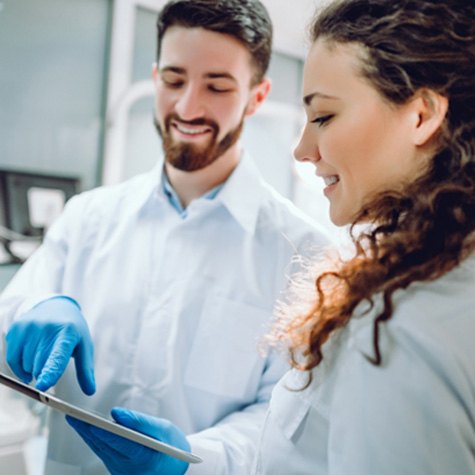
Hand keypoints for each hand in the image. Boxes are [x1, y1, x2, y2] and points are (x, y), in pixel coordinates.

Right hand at [5, 296, 94, 393]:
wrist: (54, 306)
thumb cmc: (72, 331)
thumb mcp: (83, 346)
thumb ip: (85, 370)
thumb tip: (90, 391)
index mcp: (68, 333)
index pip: (58, 356)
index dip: (51, 371)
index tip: (43, 386)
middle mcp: (46, 328)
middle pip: (40, 367)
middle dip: (46, 372)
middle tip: (54, 361)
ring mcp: (29, 328)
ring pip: (26, 366)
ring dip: (34, 368)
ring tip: (44, 352)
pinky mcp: (16, 329)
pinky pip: (13, 360)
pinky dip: (20, 366)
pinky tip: (30, 359)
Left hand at [66, 408, 189, 474]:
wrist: (176, 468)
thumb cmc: (172, 446)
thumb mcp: (163, 428)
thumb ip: (139, 421)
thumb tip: (116, 413)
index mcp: (143, 458)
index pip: (118, 444)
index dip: (102, 432)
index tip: (88, 421)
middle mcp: (128, 468)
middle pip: (103, 446)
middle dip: (86, 429)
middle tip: (70, 413)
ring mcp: (120, 471)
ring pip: (99, 449)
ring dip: (86, 433)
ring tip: (72, 416)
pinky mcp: (116, 468)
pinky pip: (102, 452)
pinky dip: (93, 438)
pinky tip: (85, 427)